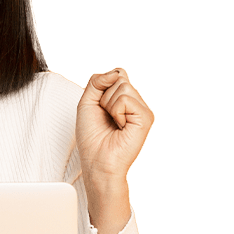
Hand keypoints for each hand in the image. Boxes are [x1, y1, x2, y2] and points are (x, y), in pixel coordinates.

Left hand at [75, 68, 153, 233]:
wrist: (97, 162)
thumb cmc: (92, 137)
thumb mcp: (87, 102)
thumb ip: (97, 81)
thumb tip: (118, 72)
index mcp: (124, 100)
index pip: (116, 74)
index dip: (101, 87)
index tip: (99, 108)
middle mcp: (136, 103)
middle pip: (119, 78)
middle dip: (104, 97)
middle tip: (106, 119)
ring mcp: (142, 110)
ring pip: (122, 86)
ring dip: (109, 105)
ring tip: (113, 123)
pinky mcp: (146, 117)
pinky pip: (125, 98)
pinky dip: (116, 111)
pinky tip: (120, 127)